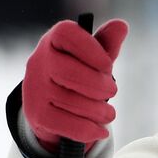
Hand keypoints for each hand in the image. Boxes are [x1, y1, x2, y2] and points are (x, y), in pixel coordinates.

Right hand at [22, 17, 128, 151]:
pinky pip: (66, 124)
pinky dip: (87, 130)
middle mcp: (38, 62)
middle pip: (68, 72)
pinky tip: (99, 130)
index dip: (90, 49)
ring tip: (108, 114)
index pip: (66, 34)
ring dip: (98, 111)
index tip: (107, 64)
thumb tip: (121, 26)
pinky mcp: (37, 115)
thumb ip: (106, 43)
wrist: (50, 106)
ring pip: (71, 102)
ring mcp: (35, 89)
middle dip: (97, 85)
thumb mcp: (92, 57)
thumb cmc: (77, 75)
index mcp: (53, 41)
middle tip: (112, 90)